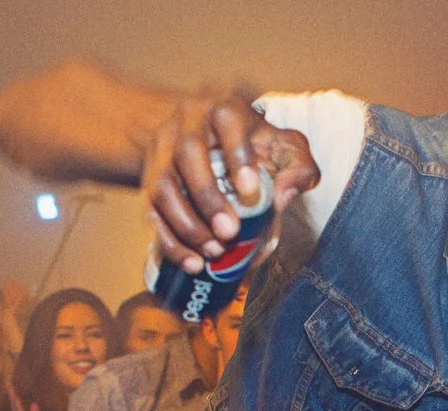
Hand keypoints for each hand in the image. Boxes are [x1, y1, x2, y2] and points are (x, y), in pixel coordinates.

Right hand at [6, 378, 54, 410]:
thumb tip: (33, 404)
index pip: (17, 405)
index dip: (14, 396)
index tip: (10, 386)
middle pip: (14, 405)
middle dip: (11, 394)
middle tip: (7, 382)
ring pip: (16, 407)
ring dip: (12, 397)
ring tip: (9, 387)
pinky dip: (16, 405)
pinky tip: (14, 398)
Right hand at [141, 92, 318, 274]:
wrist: (201, 134)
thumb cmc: (250, 144)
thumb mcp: (280, 145)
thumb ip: (296, 165)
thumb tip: (285, 194)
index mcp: (224, 110)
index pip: (227, 121)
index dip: (238, 156)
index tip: (252, 193)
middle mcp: (187, 124)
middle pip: (188, 155)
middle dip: (208, 198)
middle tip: (229, 231)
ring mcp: (163, 152)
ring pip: (162, 185)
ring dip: (186, 224)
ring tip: (214, 251)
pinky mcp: (150, 182)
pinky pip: (151, 212)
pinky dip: (170, 241)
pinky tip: (193, 263)